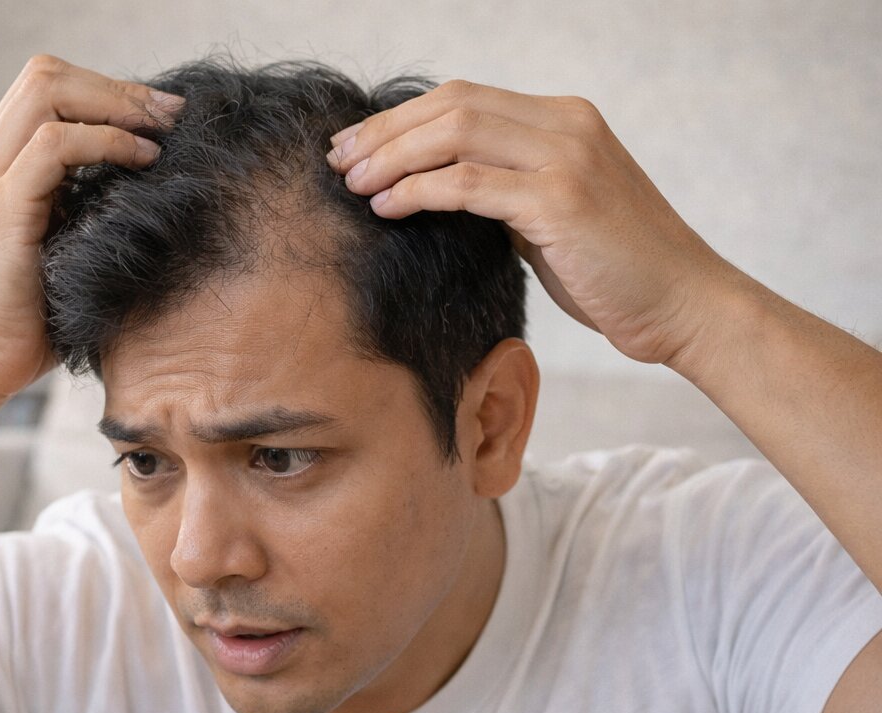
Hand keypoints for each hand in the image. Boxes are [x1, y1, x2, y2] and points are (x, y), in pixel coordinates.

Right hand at [0, 55, 181, 401]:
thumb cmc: (22, 325)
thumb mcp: (61, 253)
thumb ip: (84, 214)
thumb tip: (152, 194)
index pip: (46, 91)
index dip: (106, 92)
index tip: (159, 119)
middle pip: (45, 75)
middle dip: (117, 87)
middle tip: (171, 113)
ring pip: (46, 90)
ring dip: (116, 103)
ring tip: (162, 130)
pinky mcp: (1, 209)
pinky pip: (54, 145)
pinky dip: (106, 141)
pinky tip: (142, 161)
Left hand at [325, 81, 750, 366]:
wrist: (682, 305)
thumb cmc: (614, 272)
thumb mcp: (549, 218)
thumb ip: (503, 192)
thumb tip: (435, 191)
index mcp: (564, 120)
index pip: (463, 98)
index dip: (400, 118)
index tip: (355, 146)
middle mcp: (567, 125)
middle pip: (451, 105)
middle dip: (385, 131)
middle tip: (338, 162)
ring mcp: (567, 157)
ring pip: (455, 134)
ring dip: (393, 158)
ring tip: (353, 185)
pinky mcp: (561, 200)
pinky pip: (470, 183)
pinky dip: (420, 191)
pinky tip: (387, 208)